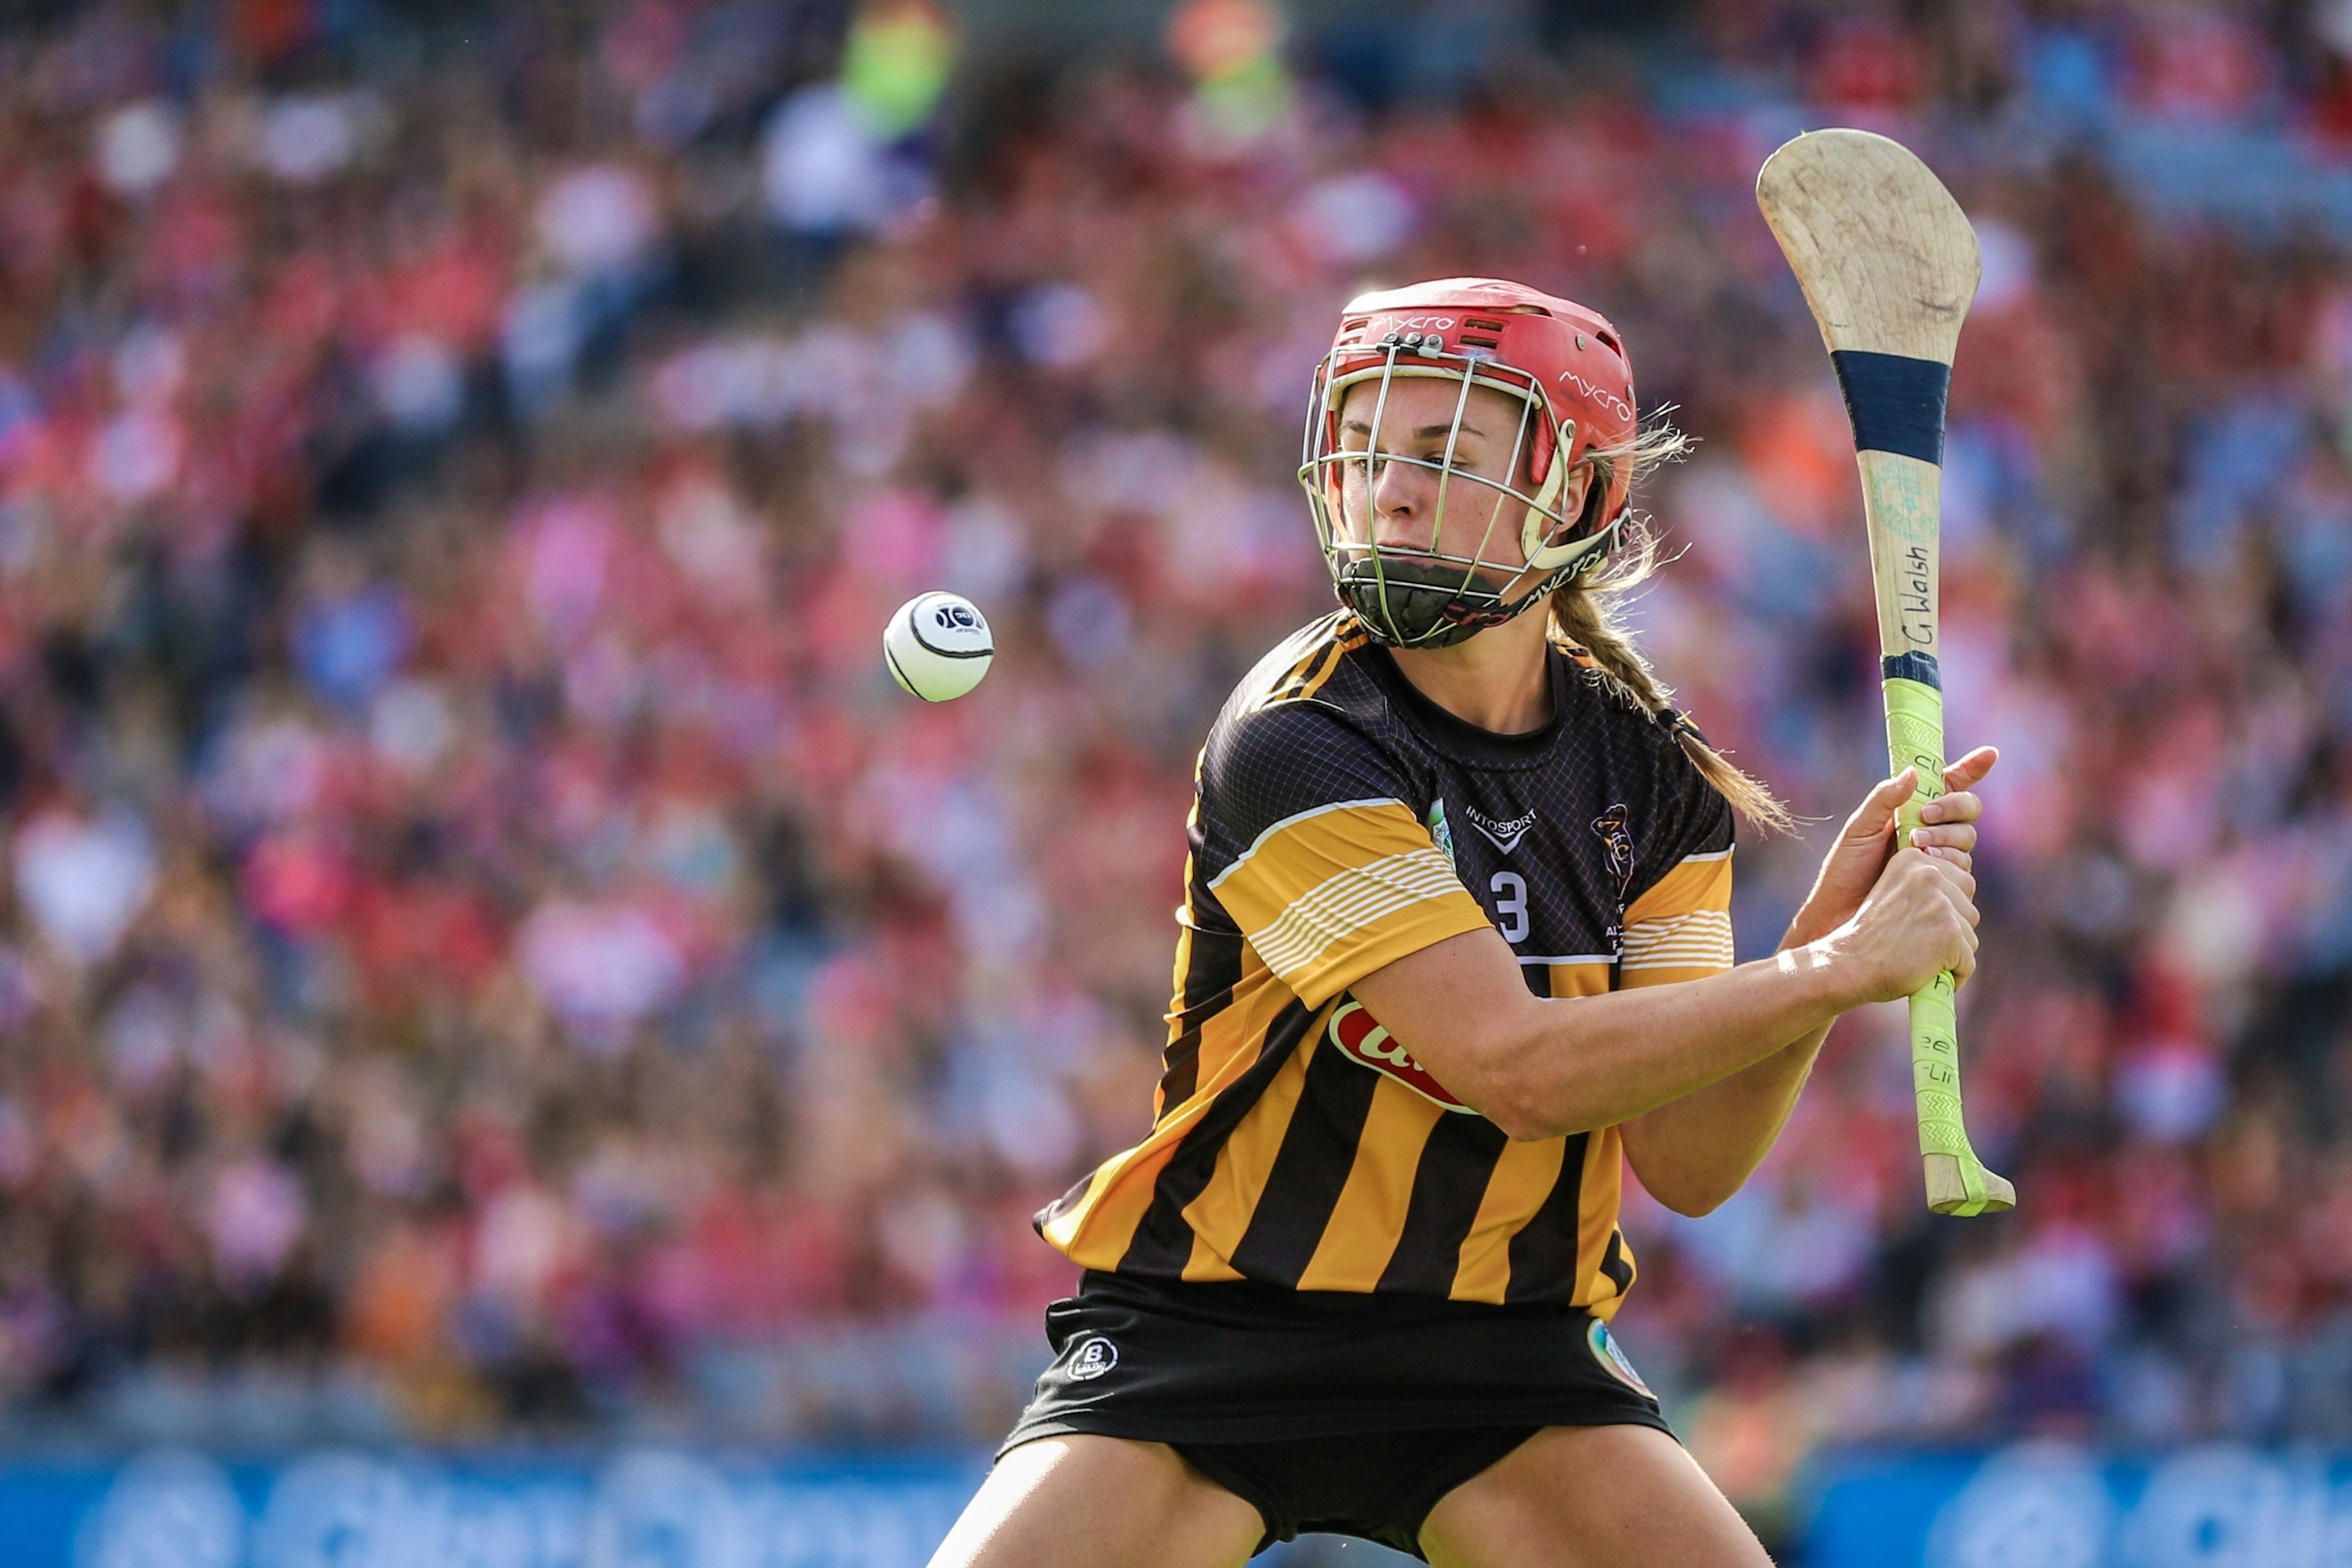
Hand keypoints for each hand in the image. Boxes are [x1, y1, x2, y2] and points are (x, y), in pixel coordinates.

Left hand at [1783, 746, 1996, 950]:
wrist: (1840, 914)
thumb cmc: (1846, 870)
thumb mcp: (1859, 829)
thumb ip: (1884, 799)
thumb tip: (1914, 773)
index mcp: (1913, 811)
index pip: (1950, 785)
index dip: (1972, 769)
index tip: (1989, 754)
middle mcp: (1933, 833)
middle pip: (1967, 812)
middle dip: (1953, 809)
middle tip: (1926, 816)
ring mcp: (1941, 861)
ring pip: (1966, 842)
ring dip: (1946, 839)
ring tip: (1915, 848)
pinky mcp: (1945, 888)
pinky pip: (1963, 873)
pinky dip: (1948, 865)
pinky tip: (1927, 868)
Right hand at [1806, 846, 1980, 1004]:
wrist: (1848, 965)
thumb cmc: (1869, 937)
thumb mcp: (1895, 893)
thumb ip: (1925, 886)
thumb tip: (1962, 893)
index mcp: (1913, 859)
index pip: (1959, 883)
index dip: (1942, 912)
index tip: (1913, 924)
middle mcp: (1929, 874)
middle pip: (1968, 908)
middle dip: (1951, 931)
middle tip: (1917, 942)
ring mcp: (1941, 904)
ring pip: (1970, 936)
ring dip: (1951, 954)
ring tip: (1919, 958)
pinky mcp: (1949, 934)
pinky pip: (1968, 962)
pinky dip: (1953, 975)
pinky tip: (1926, 974)